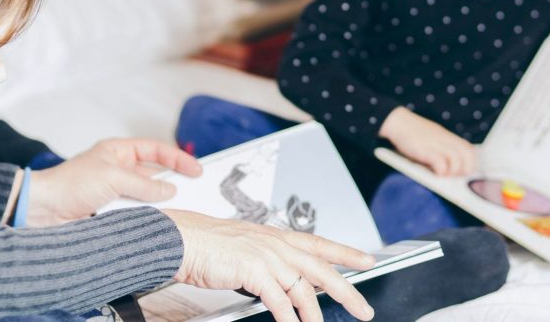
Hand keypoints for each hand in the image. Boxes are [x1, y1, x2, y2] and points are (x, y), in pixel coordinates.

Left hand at [28, 138, 201, 225]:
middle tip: (194, 190)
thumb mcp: (112, 178)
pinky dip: (145, 216)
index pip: (155, 150)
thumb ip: (144, 185)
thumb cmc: (69, 184)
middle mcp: (117, 169)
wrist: (42, 211)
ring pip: (145, 196)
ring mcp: (114, 191)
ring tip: (177, 208)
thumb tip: (169, 191)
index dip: (177, 158)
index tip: (195, 170)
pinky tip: (155, 221)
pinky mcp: (109, 212)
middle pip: (153, 174)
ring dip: (158, 202)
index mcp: (117, 152)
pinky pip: (135, 212)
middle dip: (172, 182)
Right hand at [164, 209, 374, 321]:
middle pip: (321, 269)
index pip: (319, 243)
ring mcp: (266, 256)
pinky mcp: (254, 270)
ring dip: (314, 314)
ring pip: (303, 289)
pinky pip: (278, 301)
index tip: (366, 259)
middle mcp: (276, 243)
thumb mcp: (246, 247)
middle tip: (363, 309)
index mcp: (276, 235)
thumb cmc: (207, 244)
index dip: (345, 252)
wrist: (183, 239)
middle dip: (346, 291)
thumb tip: (283, 279)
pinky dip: (288, 319)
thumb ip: (268, 260)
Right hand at [379, 107, 475, 175]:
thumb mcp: (433, 136)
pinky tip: (435, 172)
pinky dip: (441, 171)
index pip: (469, 150)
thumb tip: (452, 165)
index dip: (471, 162)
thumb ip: (443, 146)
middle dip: (464, 169)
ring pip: (457, 161)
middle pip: (467, 156)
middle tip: (456, 177)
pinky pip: (441, 164)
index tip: (467, 173)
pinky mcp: (425, 150)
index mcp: (448, 136)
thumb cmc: (414, 133)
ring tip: (445, 175)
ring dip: (453, 172)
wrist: (398, 122)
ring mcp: (436, 144)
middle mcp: (445, 139)